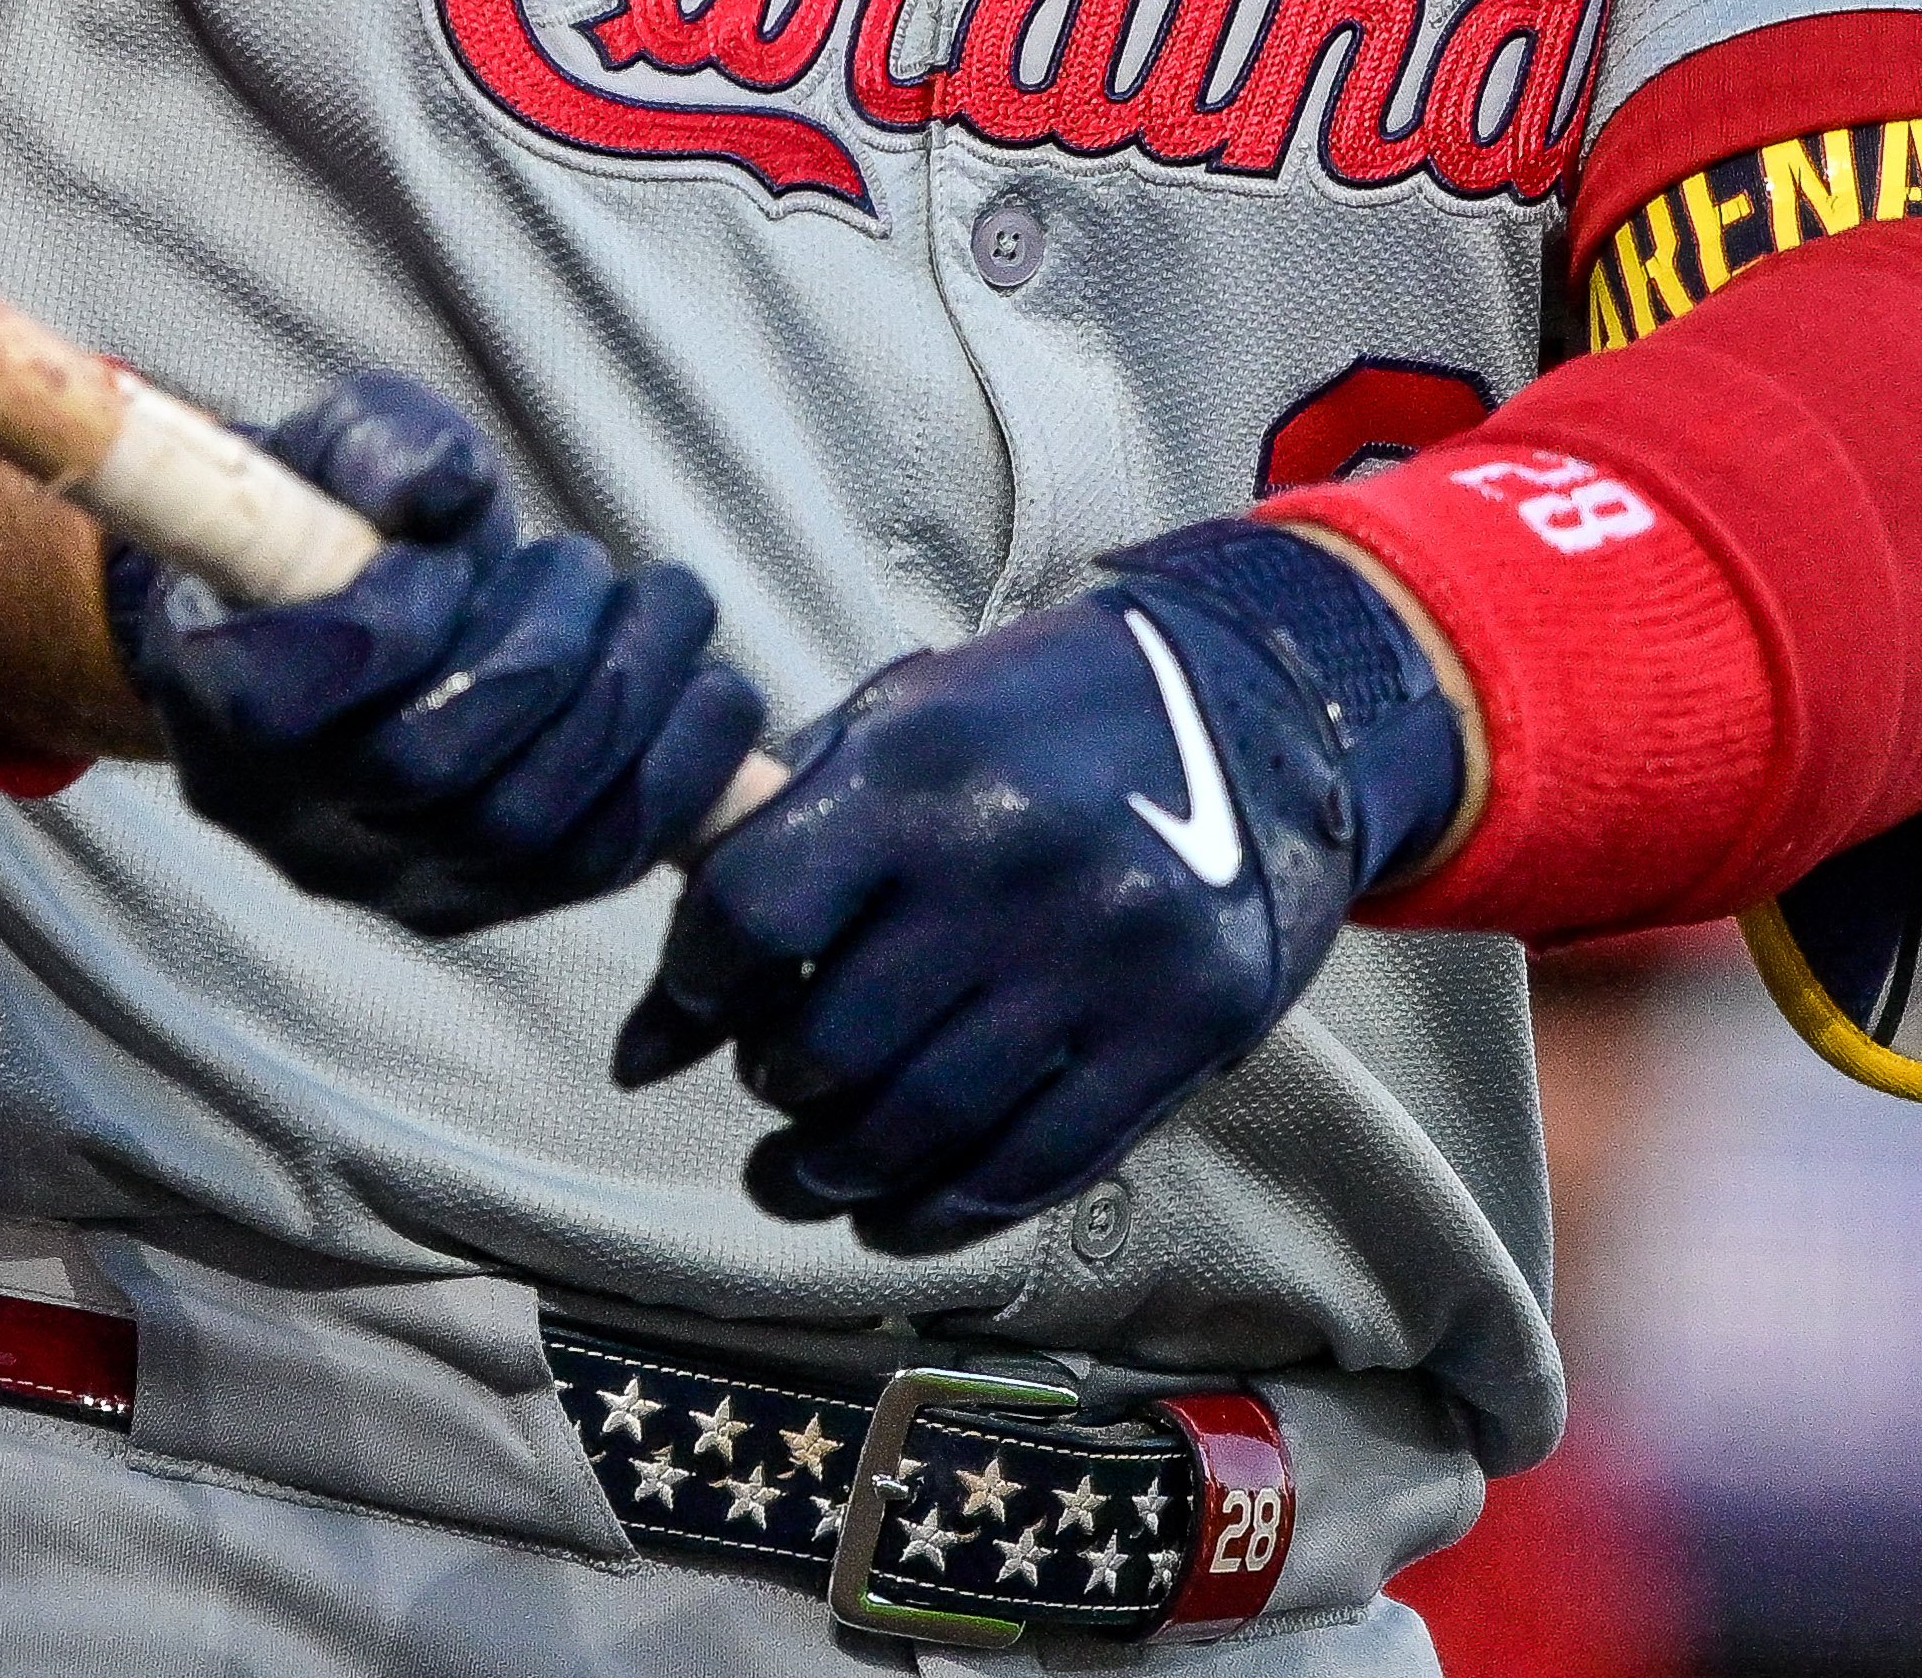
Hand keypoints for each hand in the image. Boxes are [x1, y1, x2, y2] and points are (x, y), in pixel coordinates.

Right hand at [105, 374, 766, 935]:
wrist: (351, 616)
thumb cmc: (339, 516)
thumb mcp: (343, 445)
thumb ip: (383, 448)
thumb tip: (447, 484)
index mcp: (205, 693)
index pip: (271, 704)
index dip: (381, 625)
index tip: (442, 553)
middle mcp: (283, 816)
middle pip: (423, 769)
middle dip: (540, 650)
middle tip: (581, 562)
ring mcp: (382, 878)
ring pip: (521, 828)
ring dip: (628, 701)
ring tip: (664, 605)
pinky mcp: (481, 900)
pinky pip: (590, 865)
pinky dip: (676, 775)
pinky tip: (710, 690)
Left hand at [611, 522, 1466, 1257]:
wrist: (1264, 705)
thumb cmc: (1045, 715)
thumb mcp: (908, 716)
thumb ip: (784, 835)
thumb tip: (658, 1012)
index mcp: (920, 767)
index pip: (751, 913)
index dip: (692, 987)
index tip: (680, 1020)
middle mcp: (1008, 866)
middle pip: (828, 1044)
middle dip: (771, 1090)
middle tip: (769, 1095)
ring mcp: (1103, 960)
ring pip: (920, 1127)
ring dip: (831, 1178)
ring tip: (797, 1179)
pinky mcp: (1179, 1036)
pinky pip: (1031, 1167)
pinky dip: (940, 1214)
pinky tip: (889, 1215)